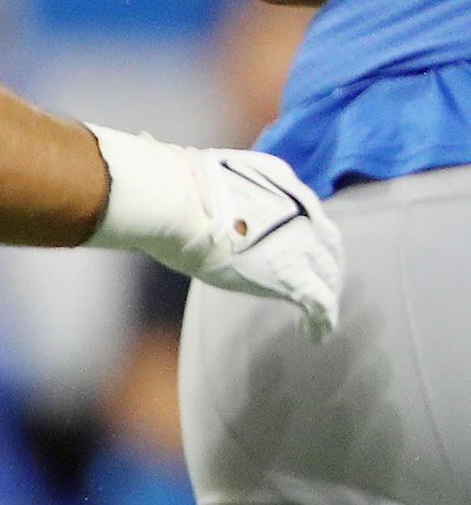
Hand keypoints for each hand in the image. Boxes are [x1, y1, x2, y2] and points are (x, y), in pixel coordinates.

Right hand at [88, 125, 343, 338]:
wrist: (176, 202)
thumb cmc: (179, 185)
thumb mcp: (209, 172)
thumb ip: (220, 180)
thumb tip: (183, 169)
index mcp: (286, 187)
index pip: (311, 215)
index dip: (312, 235)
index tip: (305, 250)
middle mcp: (302, 215)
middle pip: (327, 247)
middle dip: (326, 267)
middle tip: (320, 285)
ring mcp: (299, 246)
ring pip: (329, 277)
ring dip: (325, 295)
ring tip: (318, 318)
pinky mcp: (291, 278)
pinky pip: (321, 304)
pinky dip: (322, 321)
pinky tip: (315, 335)